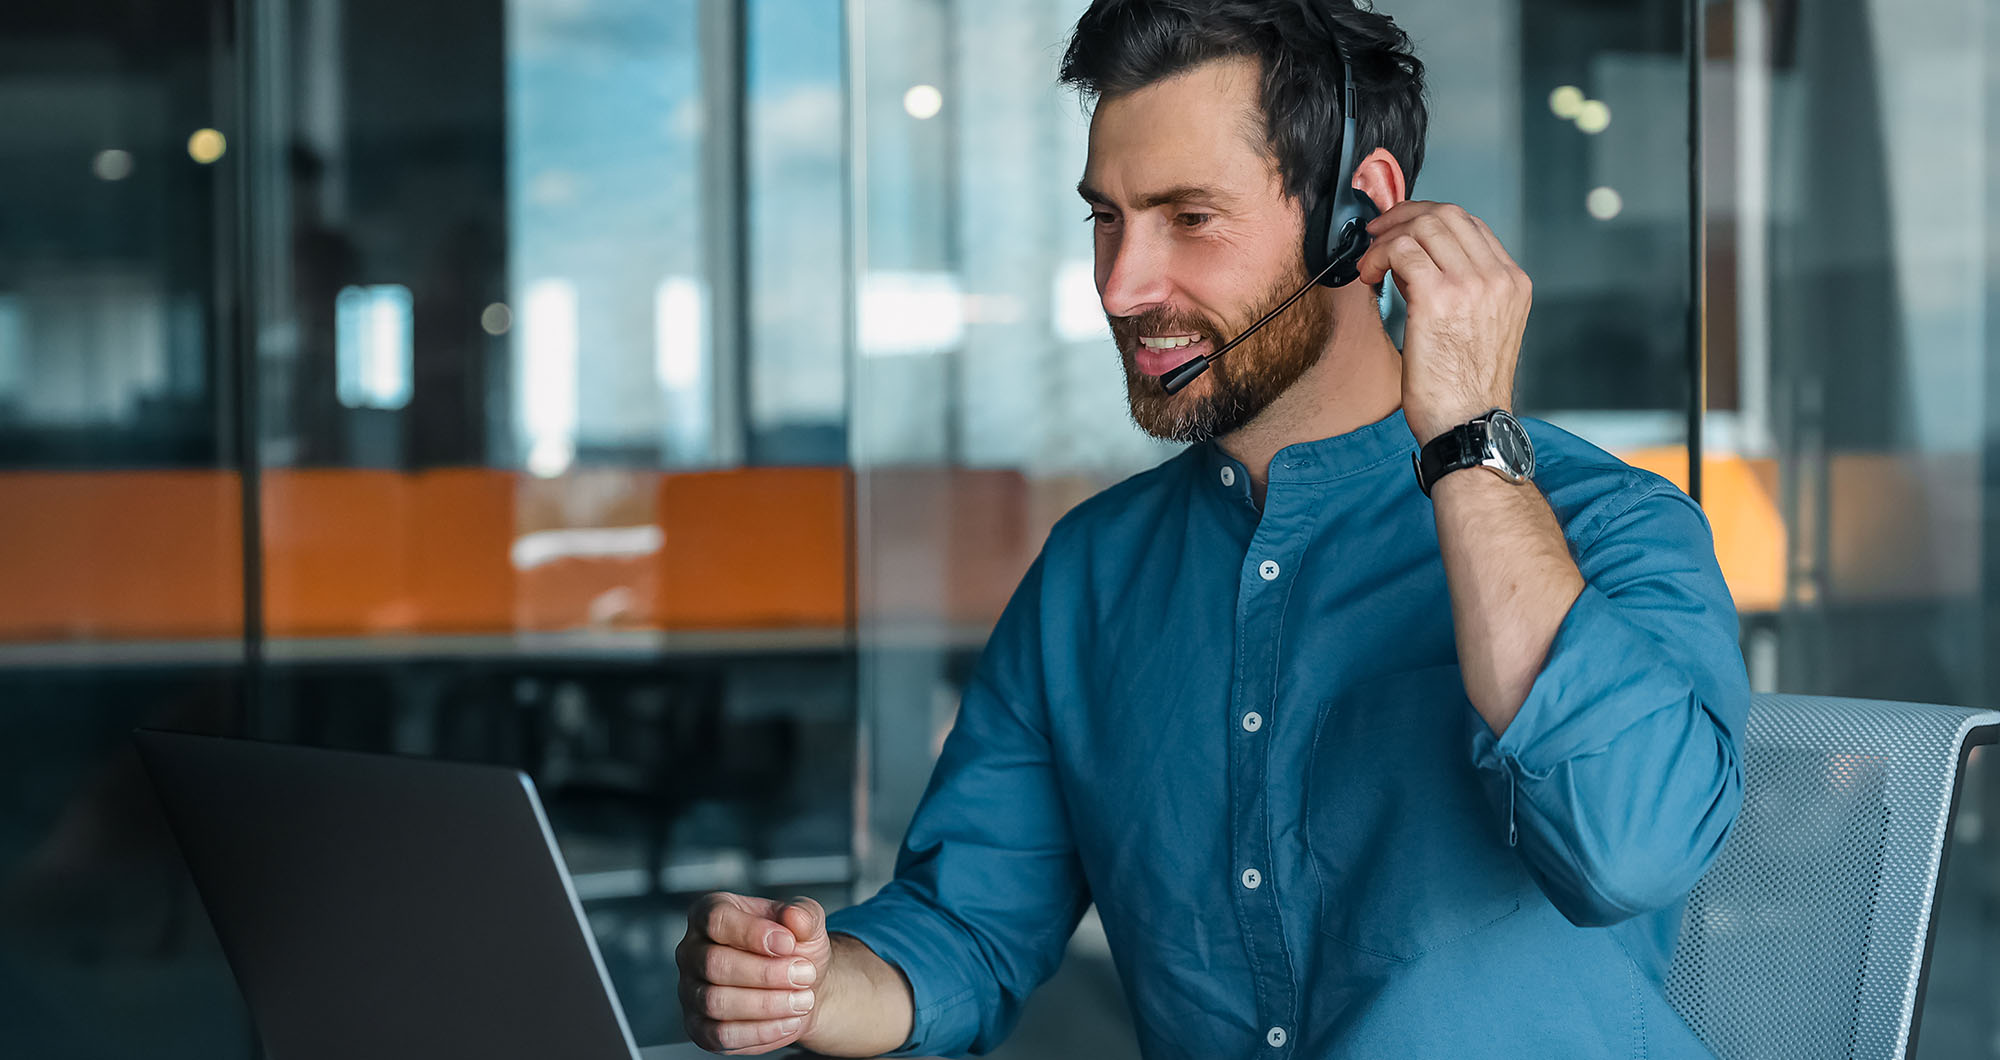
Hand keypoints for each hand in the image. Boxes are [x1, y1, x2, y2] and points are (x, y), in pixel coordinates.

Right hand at [676, 892, 832, 1054]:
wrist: (801, 986)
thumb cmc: (793, 948)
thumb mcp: (805, 922)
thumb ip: (803, 914)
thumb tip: (794, 917)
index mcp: (709, 913)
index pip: (716, 919)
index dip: (753, 933)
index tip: (788, 943)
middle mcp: (692, 951)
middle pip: (715, 964)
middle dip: (766, 973)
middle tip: (803, 974)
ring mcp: (691, 991)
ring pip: (716, 1002)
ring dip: (766, 1004)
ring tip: (801, 1000)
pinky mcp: (699, 1027)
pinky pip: (721, 1035)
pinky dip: (760, 1031)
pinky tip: (787, 1021)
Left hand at [1354, 200, 1532, 444]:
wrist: (1468, 426)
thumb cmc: (1466, 391)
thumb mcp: (1483, 330)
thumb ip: (1463, 291)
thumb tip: (1417, 262)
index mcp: (1512, 284)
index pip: (1471, 225)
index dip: (1429, 218)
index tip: (1402, 229)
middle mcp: (1498, 278)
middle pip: (1448, 215)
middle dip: (1404, 216)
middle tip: (1378, 234)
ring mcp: (1472, 285)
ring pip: (1424, 226)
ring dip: (1388, 236)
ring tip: (1371, 261)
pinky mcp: (1438, 297)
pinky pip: (1402, 250)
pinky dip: (1378, 255)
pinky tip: (1369, 275)